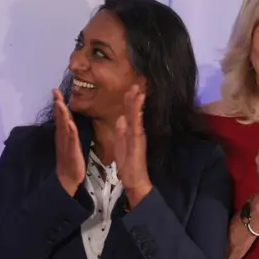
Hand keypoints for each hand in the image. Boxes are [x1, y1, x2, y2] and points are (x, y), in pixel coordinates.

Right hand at [53, 89, 85, 196]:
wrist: (68, 178)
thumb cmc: (71, 160)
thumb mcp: (71, 144)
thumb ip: (69, 132)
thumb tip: (68, 120)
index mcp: (64, 134)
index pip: (61, 116)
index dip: (59, 103)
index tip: (56, 91)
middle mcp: (63, 136)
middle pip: (60, 118)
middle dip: (58, 104)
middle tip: (55, 91)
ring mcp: (66, 143)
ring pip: (64, 126)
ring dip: (62, 115)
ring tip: (59, 103)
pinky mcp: (72, 151)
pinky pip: (71, 139)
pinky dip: (70, 131)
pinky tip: (69, 123)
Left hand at [112, 84, 152, 206]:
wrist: (134, 179)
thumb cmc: (128, 164)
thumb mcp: (120, 144)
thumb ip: (121, 131)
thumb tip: (121, 118)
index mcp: (130, 130)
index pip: (129, 111)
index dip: (130, 99)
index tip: (131, 86)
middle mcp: (135, 129)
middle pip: (134, 109)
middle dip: (135, 95)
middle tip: (138, 80)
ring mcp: (138, 133)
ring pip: (137, 112)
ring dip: (137, 99)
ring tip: (138, 86)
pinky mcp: (138, 138)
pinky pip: (137, 121)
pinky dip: (137, 110)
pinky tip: (138, 100)